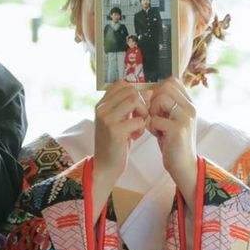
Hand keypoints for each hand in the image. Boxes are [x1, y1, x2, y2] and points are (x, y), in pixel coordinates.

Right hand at [91, 81, 149, 214]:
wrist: (105, 166)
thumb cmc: (115, 143)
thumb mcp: (118, 120)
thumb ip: (127, 106)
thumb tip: (149, 91)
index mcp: (101, 104)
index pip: (121, 84)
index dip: (134, 93)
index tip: (137, 107)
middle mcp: (101, 108)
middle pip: (130, 90)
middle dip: (141, 102)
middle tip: (140, 117)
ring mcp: (106, 118)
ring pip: (134, 100)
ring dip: (142, 112)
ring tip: (139, 124)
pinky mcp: (115, 130)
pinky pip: (138, 119)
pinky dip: (142, 126)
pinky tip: (136, 135)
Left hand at [145, 77, 197, 200]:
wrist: (183, 165)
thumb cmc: (173, 142)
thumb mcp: (171, 119)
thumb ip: (165, 105)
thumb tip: (147, 90)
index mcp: (189, 103)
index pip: (172, 81)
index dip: (158, 90)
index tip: (155, 105)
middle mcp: (191, 107)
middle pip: (165, 86)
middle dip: (153, 99)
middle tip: (154, 115)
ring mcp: (186, 117)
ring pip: (161, 98)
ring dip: (152, 111)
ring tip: (156, 124)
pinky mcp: (178, 129)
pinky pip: (155, 118)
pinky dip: (152, 126)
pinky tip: (158, 135)